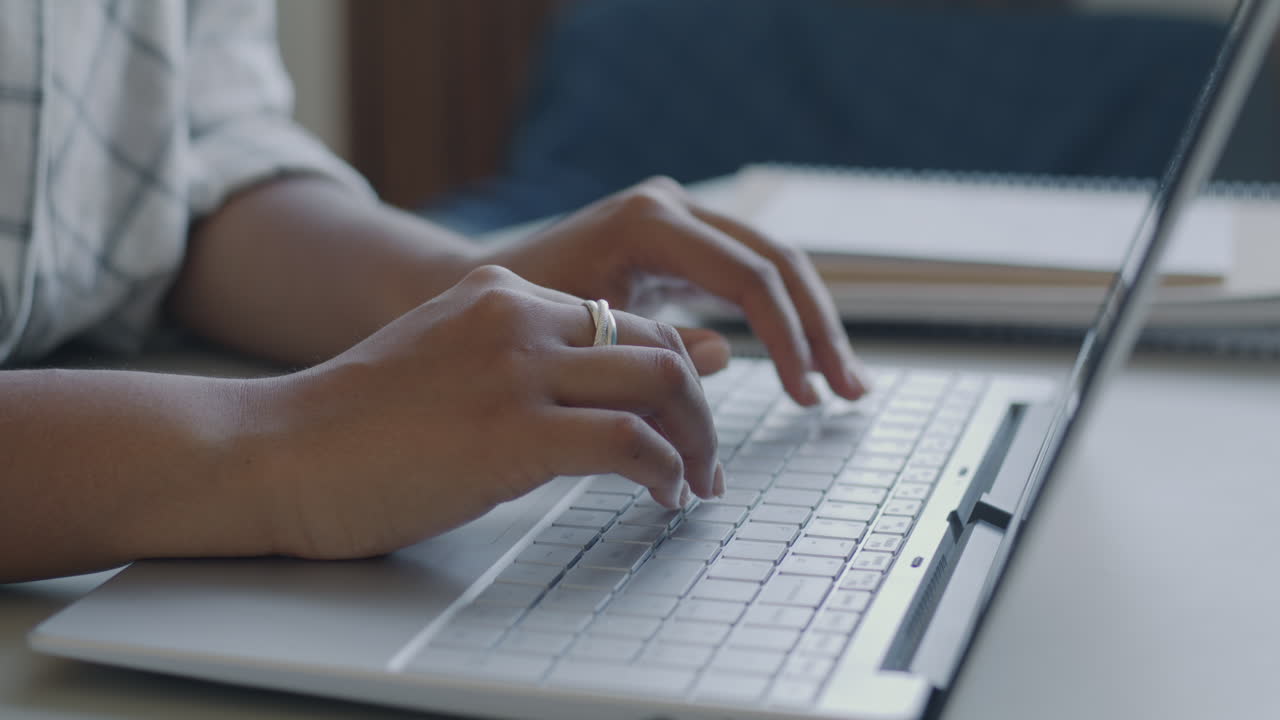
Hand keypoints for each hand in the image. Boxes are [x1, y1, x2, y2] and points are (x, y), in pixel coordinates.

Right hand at [262, 265, 722, 559]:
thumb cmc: (355, 425)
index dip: (670, 373)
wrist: (275, 452)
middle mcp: (518, 315)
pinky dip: (664, 472)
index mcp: (502, 292)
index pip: (624, 322)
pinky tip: (662, 498)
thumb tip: (613, 382)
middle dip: (699, 408)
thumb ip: (531, 361)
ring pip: (663, 381)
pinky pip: (630, 442)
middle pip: (657, 346)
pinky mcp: (513, 431)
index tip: (682, 423)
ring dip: (697, 440)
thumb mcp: (451, 364)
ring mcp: (517, 369)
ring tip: (696, 484)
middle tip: (707, 462)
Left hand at [489, 176, 870, 404]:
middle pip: (777, 263)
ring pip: (774, 268)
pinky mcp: (684, 245)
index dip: (787, 338)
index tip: (804, 394)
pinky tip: (805, 363)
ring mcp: (682, 221)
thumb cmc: (517, 319)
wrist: (480, 290)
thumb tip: (725, 359)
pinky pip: (750, 279)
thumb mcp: (584, 338)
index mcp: (650, 222)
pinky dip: (782, 322)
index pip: (748, 278)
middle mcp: (673, 208)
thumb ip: (652, 351)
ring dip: (814, 326)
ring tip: (845, 386)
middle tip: (850, 391)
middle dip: (818, 330)